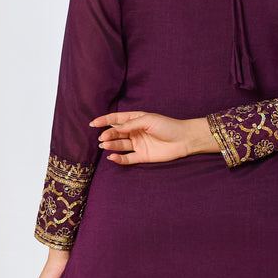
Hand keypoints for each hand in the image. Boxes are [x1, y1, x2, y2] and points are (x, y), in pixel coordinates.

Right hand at [89, 111, 216, 164]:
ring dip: (111, 145)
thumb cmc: (168, 125)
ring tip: (105, 145)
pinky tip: (112, 157)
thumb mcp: (148, 120)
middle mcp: (135, 132)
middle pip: (116, 133)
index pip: (116, 119)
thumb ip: (131, 124)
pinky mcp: (142, 156)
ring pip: (120, 145)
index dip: (104, 121)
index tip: (93, 123)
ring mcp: (138, 144)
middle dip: (107, 134)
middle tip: (102, 137)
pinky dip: (119, 158)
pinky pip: (127, 158)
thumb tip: (116, 128)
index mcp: (135, 120)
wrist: (184, 139)